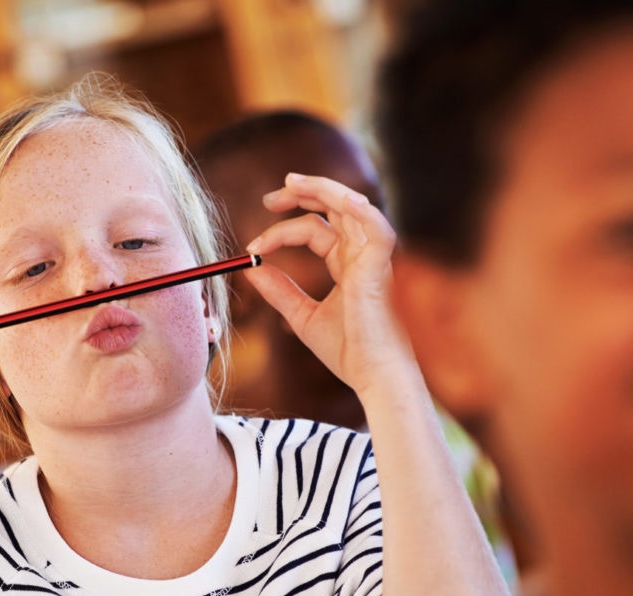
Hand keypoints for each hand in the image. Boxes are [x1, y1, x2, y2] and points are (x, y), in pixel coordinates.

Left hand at [245, 173, 414, 398]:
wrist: (374, 375)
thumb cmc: (348, 351)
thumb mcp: (302, 316)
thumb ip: (279, 290)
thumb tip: (251, 269)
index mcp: (348, 264)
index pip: (315, 229)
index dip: (281, 232)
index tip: (252, 248)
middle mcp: (363, 254)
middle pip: (335, 208)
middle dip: (303, 194)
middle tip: (269, 197)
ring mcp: (374, 257)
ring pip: (352, 206)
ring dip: (322, 189)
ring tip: (290, 184)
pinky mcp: (381, 266)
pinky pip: (375, 226)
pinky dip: (358, 208)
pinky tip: (338, 198)